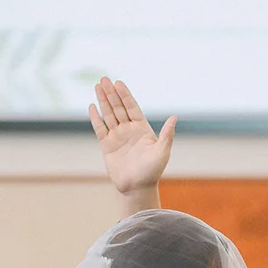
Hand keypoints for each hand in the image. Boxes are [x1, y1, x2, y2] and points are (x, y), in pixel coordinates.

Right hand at [88, 78, 175, 194]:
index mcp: (142, 128)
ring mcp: (117, 136)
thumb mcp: (162, 152)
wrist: (137, 188)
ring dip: (103, 100)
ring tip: (97, 86)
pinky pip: (100, 128)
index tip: (119, 83)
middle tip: (104, 79)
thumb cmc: (152, 171)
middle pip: (118, 107)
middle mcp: (129, 130)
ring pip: (108, 114)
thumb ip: (167, 134)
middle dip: (111, 93)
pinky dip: (96, 118)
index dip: (125, 95)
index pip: (132, 107)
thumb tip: (175, 117)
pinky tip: (92, 106)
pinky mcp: (107, 146)